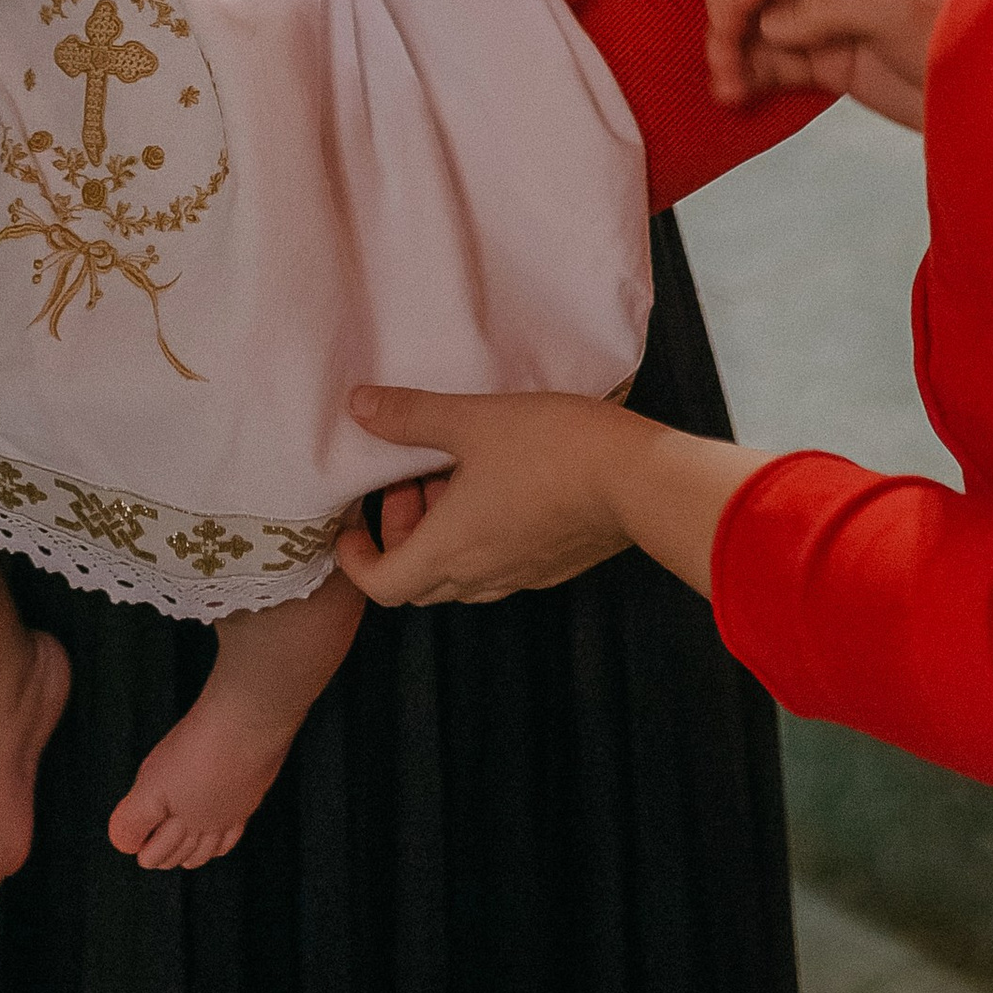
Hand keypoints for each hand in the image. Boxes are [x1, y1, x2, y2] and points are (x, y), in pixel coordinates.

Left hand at [334, 387, 638, 602]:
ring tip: (454, 470)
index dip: (357, 560)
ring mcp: (522, 575)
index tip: (353, 524)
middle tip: (410, 479)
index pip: (384, 586)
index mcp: (451, 550)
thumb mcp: (471, 420)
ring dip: (442, 532)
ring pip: (460, 573)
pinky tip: (498, 481)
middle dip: (401, 533)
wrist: (639, 480)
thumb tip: (359, 406)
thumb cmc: (550, 449)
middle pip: (418, 580)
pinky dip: (479, 534)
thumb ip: (411, 416)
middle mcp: (482, 575)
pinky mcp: (554, 565)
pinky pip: (499, 564)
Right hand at [705, 0, 950, 132]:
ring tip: (727, 86)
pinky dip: (746, 74)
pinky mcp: (823, 63)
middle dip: (729, 10)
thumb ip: (831, 6)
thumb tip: (769, 22)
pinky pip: (770, 61)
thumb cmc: (963, 40)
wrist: (991, 103)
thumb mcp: (902, 11)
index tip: (740, 5)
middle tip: (723, 49)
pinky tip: (736, 94)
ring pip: (754, 23)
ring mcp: (824, 22)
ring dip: (730, 49)